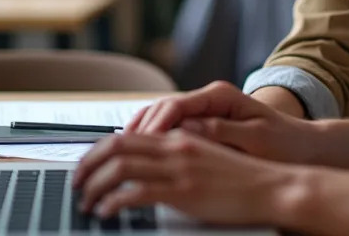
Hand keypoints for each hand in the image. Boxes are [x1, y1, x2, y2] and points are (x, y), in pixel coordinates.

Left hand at [71, 130, 295, 224]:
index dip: (99, 150)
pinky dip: (115, 202)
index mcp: (178, 139)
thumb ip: (180, 157)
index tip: (86, 167)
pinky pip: (138, 193)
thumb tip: (150, 165)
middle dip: (87, 165)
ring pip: (121, 167)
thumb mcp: (207, 158)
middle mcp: (174, 147)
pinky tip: (107, 212)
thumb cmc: (243, 179)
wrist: (272, 187)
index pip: (126, 136)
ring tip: (86, 202)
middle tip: (76, 184)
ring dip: (95, 185)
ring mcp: (178, 168)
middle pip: (116, 146)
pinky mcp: (184, 191)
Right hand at [126, 81, 315, 163]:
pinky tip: (140, 151)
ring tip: (122, 151)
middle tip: (121, 150)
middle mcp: (210, 97)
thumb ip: (222, 132)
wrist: (302, 145)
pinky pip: (171, 127)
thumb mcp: (256, 138)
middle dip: (141, 127)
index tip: (140, 142)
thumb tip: (189, 129)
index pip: (177, 104)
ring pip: (163, 116)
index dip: (155, 124)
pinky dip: (154, 137)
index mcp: (221, 95)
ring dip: (143, 131)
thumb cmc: (283, 143)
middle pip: (164, 107)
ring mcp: (205, 109)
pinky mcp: (203, 123)